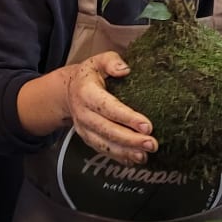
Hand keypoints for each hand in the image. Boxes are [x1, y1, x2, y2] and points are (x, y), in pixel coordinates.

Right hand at [66, 51, 157, 165]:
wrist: (68, 90)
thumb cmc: (90, 74)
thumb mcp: (98, 61)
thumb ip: (111, 61)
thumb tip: (125, 69)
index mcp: (86, 92)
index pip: (107, 107)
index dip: (127, 118)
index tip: (147, 126)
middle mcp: (82, 113)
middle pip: (107, 129)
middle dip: (130, 139)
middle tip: (152, 144)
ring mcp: (84, 128)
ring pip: (104, 144)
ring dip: (125, 152)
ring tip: (145, 156)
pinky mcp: (87, 138)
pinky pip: (102, 150)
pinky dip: (119, 157)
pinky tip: (134, 160)